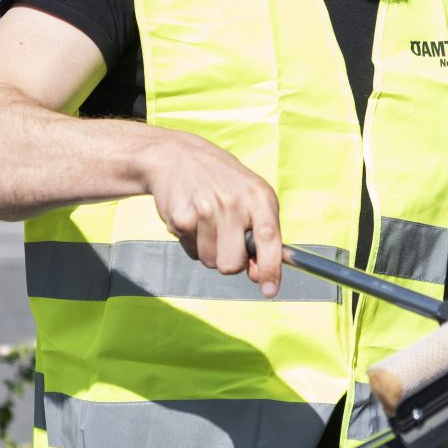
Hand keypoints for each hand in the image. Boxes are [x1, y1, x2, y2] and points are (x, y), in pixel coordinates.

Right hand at [144, 130, 283, 296]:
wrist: (176, 157)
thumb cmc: (222, 181)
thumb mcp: (251, 197)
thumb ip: (261, 234)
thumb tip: (260, 275)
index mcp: (259, 196)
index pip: (269, 238)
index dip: (271, 269)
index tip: (270, 291)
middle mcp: (234, 202)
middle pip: (232, 264)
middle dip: (230, 262)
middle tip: (226, 240)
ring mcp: (206, 210)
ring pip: (210, 262)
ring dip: (210, 251)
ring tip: (208, 223)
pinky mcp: (181, 218)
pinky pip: (191, 253)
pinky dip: (193, 243)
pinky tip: (192, 219)